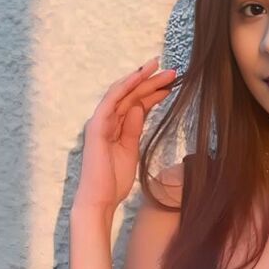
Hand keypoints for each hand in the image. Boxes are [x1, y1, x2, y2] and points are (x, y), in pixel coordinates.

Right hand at [74, 54, 179, 213]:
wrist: (100, 200)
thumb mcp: (131, 150)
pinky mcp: (97, 126)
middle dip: (151, 82)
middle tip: (172, 71)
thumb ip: (135, 129)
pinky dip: (124, 87)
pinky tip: (138, 77)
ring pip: (122, 93)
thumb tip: (142, 108)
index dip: (153, 92)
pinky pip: (111, 101)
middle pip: (131, 95)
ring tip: (159, 68)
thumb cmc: (114, 181)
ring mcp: (100, 122)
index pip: (136, 103)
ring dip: (141, 79)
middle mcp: (106, 120)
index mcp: (115, 127)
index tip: (171, 84)